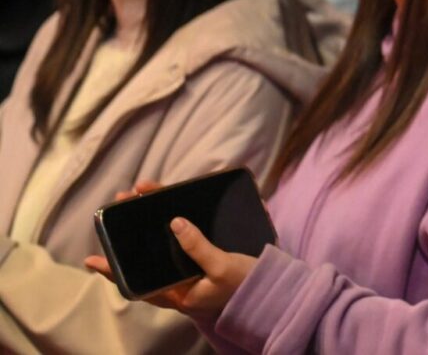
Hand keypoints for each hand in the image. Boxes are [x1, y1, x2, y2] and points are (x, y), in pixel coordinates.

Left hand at [85, 182, 256, 314]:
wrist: (276, 290)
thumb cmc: (246, 284)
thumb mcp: (222, 267)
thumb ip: (198, 247)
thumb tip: (174, 223)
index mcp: (179, 293)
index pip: (138, 283)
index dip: (114, 271)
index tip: (91, 259)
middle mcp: (181, 283)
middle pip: (149, 256)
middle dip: (134, 228)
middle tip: (124, 201)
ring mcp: (194, 272)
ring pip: (165, 245)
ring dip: (154, 219)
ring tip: (145, 194)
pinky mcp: (208, 260)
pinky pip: (186, 241)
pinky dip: (180, 224)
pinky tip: (178, 208)